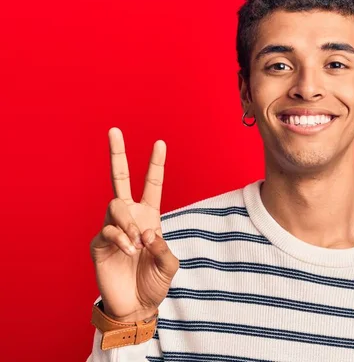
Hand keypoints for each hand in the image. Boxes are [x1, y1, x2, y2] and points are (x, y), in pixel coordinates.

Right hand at [90, 127, 178, 321]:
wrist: (137, 306)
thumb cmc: (154, 283)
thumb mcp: (170, 265)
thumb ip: (163, 247)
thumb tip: (147, 233)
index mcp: (149, 217)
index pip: (151, 185)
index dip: (155, 165)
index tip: (159, 142)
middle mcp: (130, 218)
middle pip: (120, 179)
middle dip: (117, 154)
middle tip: (114, 130)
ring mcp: (113, 229)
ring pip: (115, 206)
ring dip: (128, 222)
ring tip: (137, 244)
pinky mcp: (99, 244)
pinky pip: (108, 231)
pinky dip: (121, 239)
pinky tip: (129, 252)